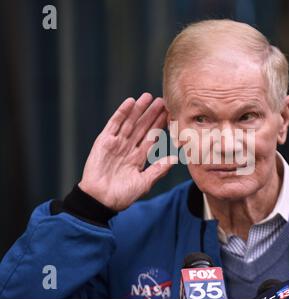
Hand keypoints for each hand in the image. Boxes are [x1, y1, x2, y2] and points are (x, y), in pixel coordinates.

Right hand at [78, 93, 176, 210]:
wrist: (100, 200)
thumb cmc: (122, 195)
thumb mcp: (144, 183)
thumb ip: (158, 170)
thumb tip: (175, 159)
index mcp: (138, 157)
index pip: (152, 138)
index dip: (160, 126)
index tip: (170, 114)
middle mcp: (128, 148)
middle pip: (142, 127)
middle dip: (152, 114)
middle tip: (162, 101)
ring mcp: (116, 143)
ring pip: (130, 122)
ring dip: (139, 109)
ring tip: (148, 97)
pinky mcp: (104, 141)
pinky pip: (114, 124)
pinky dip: (122, 113)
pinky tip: (130, 102)